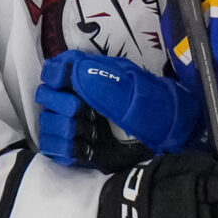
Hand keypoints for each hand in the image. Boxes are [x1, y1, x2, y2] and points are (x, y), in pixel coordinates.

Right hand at [38, 51, 203, 168]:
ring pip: (47, 123)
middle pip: (45, 96)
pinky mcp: (79, 148)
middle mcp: (80, 98)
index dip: (54, 74)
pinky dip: (61, 149)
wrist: (173, 141)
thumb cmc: (158, 110)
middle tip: (79, 112)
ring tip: (84, 134)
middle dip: (58, 105)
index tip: (63, 82)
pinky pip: (52, 148)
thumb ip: (110, 85)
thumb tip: (77, 73)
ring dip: (61, 129)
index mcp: (91, 78)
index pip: (57, 68)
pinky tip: (79, 149)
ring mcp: (78, 123)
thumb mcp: (140, 94)